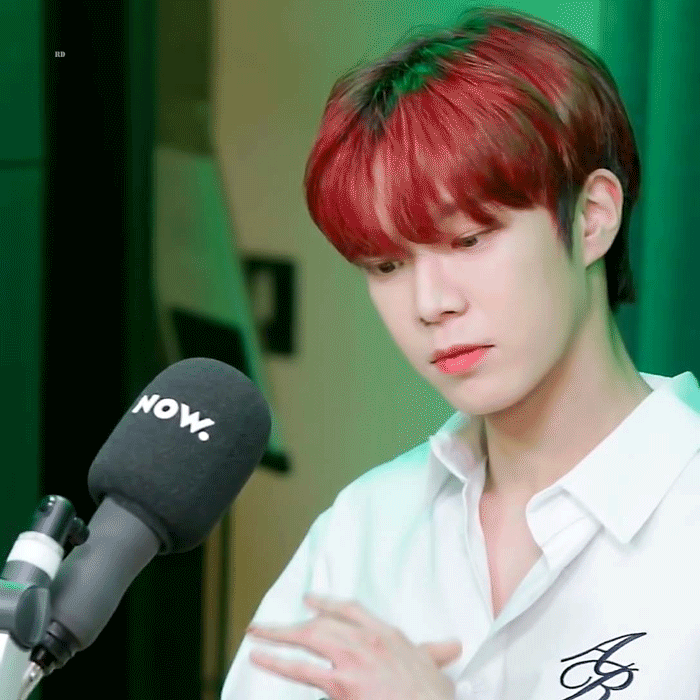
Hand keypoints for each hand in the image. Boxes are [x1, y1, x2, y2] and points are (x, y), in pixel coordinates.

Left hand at [245, 593, 460, 699]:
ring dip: (277, 636)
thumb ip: (434, 651)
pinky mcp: (341, 683)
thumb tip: (451, 644)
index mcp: (386, 633)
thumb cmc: (433, 694)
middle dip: (293, 623)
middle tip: (268, 625)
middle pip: (322, 622)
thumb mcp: (435, 666)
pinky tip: (261, 658)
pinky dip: (278, 661)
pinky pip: (302, 669)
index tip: (310, 599)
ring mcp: (352, 660)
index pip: (350, 609)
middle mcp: (366, 640)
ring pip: (308, 638)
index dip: (326, 603)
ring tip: (256, 635)